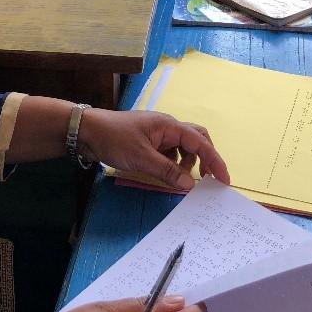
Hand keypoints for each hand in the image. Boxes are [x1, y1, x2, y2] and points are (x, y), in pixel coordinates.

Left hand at [79, 109, 230, 189]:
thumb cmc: (115, 140)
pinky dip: (173, 164)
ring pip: (183, 147)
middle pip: (196, 140)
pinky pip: (169, 152)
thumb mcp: (142, 158)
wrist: (87, 132)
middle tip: (208, 179)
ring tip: (181, 179)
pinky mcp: (149, 141)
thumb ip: (168, 172)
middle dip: (205, 158)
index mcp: (169, 125)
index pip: (200, 142)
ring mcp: (158, 133)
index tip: (225, 179)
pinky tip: (167, 174)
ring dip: (187, 163)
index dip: (215, 160)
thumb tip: (191, 185)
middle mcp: (167, 127)